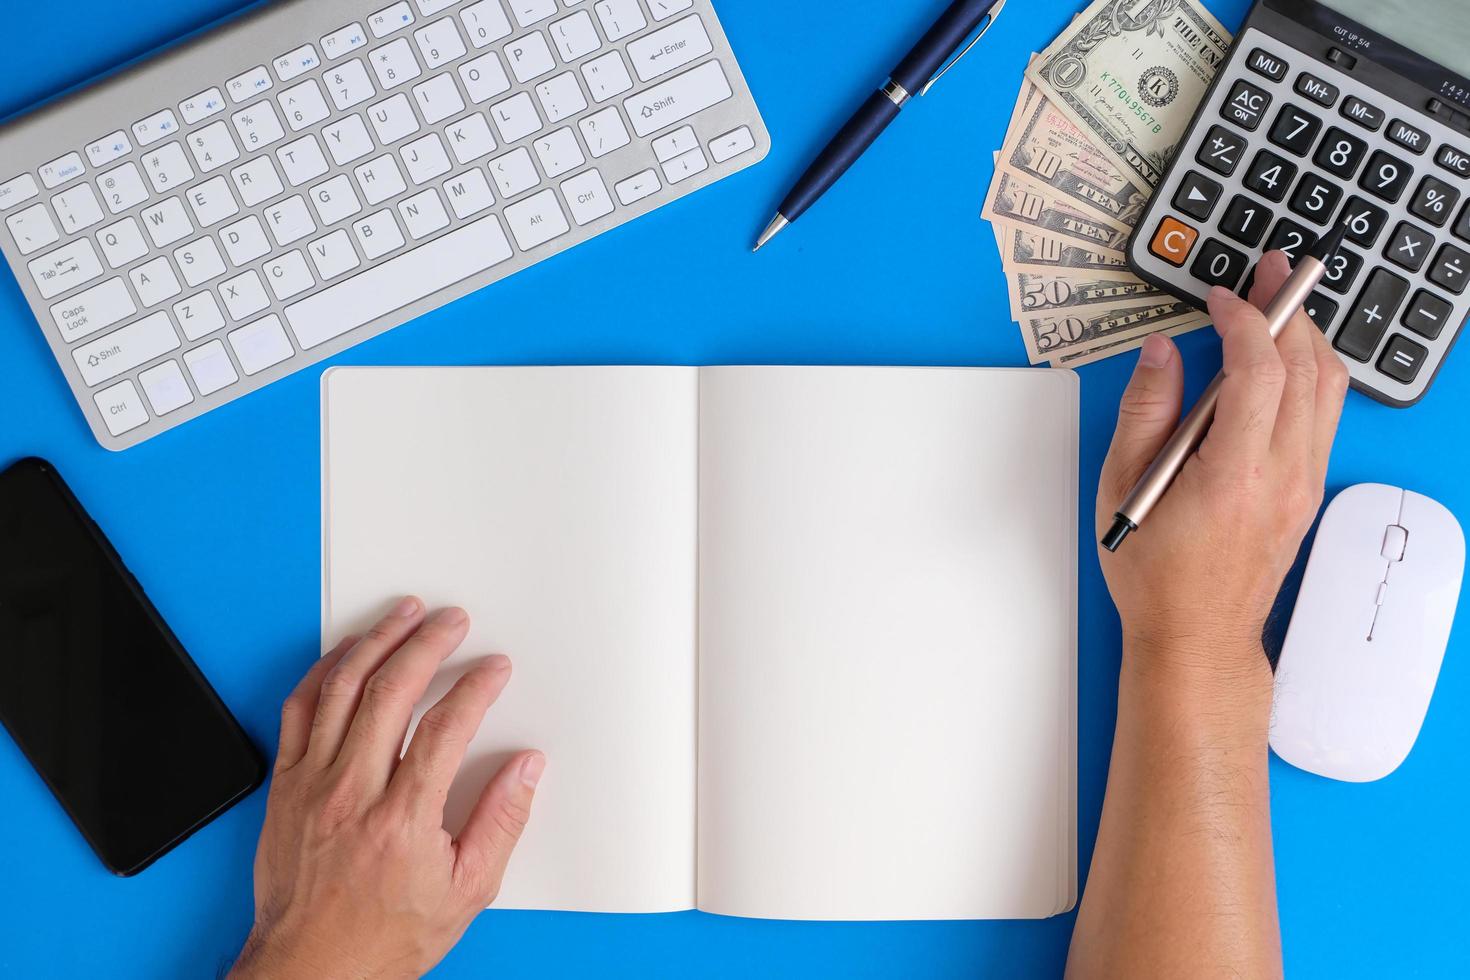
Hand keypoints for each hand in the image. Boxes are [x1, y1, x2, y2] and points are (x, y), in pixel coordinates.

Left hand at [230, 598, 544, 979]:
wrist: (310, 969)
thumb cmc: (383, 936)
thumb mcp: (467, 892)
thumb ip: (502, 822)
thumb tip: (527, 769)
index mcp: (403, 820)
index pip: (445, 728)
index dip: (475, 687)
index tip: (494, 668)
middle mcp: (353, 793)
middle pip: (392, 692)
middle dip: (429, 644)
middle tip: (452, 622)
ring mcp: (312, 785)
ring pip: (341, 690)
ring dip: (376, 642)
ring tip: (403, 615)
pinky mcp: (285, 786)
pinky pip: (296, 710)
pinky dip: (322, 672)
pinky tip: (346, 653)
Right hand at [1097, 250, 1348, 692]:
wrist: (1196, 638)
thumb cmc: (1156, 576)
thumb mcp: (1123, 489)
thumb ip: (1145, 413)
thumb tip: (1162, 356)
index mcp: (1235, 474)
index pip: (1258, 373)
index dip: (1243, 321)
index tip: (1222, 298)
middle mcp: (1283, 477)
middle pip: (1308, 370)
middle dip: (1290, 309)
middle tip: (1274, 270)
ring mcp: (1304, 485)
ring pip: (1329, 391)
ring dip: (1309, 337)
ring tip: (1286, 302)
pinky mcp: (1307, 492)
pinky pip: (1323, 417)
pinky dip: (1311, 374)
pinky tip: (1287, 360)